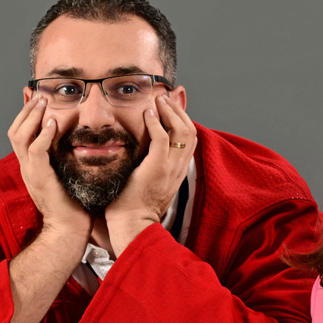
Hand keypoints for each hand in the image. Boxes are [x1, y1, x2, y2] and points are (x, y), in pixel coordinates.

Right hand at [7, 96, 90, 237]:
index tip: (33, 96)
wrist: (70, 230)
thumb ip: (64, 158)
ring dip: (31, 117)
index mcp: (31, 166)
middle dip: (25, 111)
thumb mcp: (66, 175)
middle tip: (38, 94)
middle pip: (14, 132)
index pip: (20, 134)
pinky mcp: (40, 179)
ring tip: (43, 102)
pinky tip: (53, 124)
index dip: (24, 115)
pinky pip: (36, 152)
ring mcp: (31, 173)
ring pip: (20, 138)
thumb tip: (75, 142)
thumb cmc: (74, 204)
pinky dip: (43, 136)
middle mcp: (26, 167)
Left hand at [105, 95, 197, 255]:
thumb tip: (145, 155)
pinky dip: (156, 124)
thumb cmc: (133, 207)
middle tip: (165, 98)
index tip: (172, 106)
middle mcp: (179, 168)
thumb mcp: (149, 183)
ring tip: (158, 101)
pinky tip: (147, 114)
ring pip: (181, 131)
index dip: (184, 119)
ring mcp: (170, 168)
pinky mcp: (157, 168)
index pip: (190, 139)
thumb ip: (151, 166)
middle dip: (180, 111)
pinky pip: (162, 139)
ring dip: (170, 112)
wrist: (131, 225)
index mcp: (178, 171)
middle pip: (191, 131)